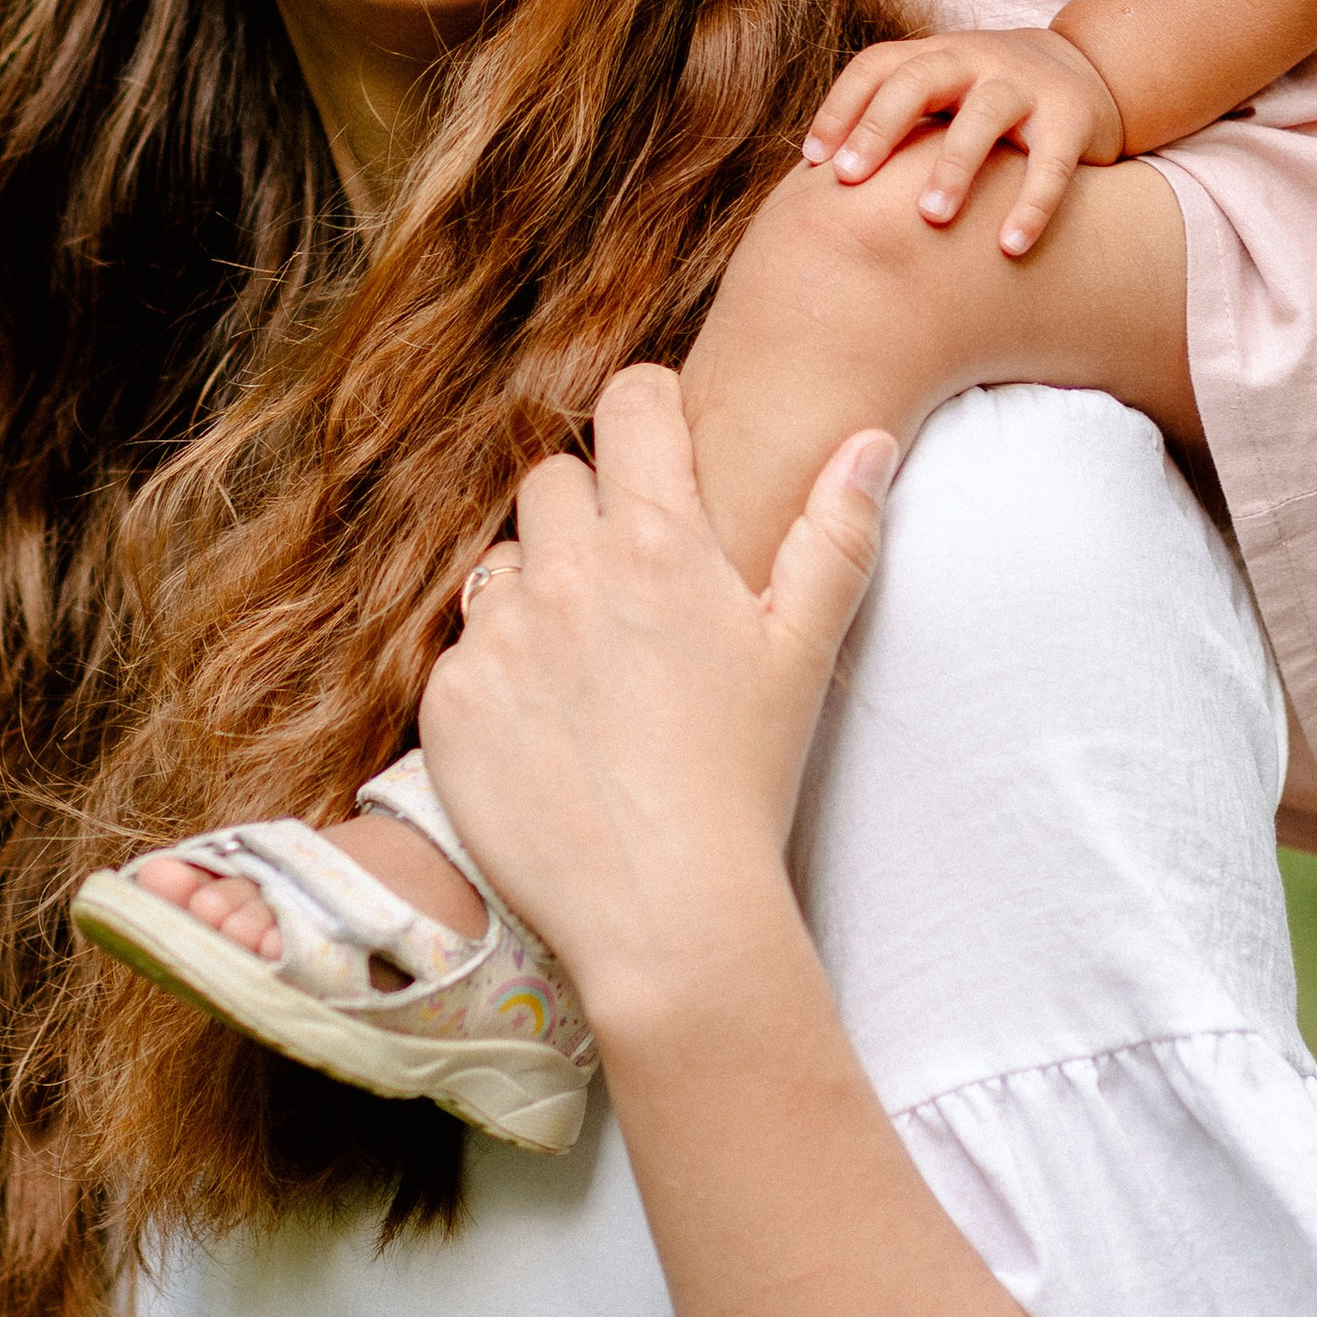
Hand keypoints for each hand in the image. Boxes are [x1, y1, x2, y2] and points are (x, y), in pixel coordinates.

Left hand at [417, 367, 893, 1025]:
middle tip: (631, 586)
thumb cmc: (746, 781)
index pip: (632, 404)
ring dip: (539, 591)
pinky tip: (549, 728)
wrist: (663, 912)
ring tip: (590, 669)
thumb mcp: (803, 653)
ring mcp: (498, 634)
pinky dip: (499, 672)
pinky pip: (464, 647)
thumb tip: (868, 441)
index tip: (660, 446)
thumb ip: (837, 535)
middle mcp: (567, 572)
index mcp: (657, 543)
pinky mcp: (449, 698)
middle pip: (555, 478)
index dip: (649, 411)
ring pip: (504, 562)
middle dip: (588, 511)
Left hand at [801, 28, 1125, 254]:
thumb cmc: (985, 102)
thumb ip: (892, 126)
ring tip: (932, 218)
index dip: (841, 108)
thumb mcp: (940, 98)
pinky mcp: (1072, 117)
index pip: (876, 68)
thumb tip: (811, 189)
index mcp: (934, 56)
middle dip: (881, 127)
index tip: (813, 160)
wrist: (1087, 72)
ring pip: (984, 115)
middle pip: (919, 79)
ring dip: (955, 165)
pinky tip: (1010, 247)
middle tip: (848, 180)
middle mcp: (974, 60)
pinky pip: (1050, 163)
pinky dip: (1032, 205)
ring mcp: (1025, 85)